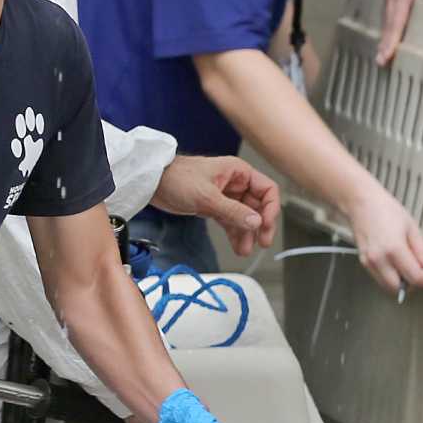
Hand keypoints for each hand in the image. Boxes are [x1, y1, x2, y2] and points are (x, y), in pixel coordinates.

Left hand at [150, 154, 280, 257]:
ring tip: (245, 249)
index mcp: (239, 172)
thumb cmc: (177, 178)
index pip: (267, 190)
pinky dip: (235, 234)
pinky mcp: (214, 206)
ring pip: (244, 217)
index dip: (271, 208)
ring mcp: (225, 196)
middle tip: (262, 242)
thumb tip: (256, 222)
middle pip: (258, 206)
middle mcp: (235, 183)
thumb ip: (233, 211)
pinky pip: (231, 221)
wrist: (151, 183)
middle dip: (260, 225)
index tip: (266, 225)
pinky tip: (237, 245)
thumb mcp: (207, 197)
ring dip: (246, 233)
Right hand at [344, 183, 422, 292]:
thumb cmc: (386, 210)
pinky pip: (380, 279)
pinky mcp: (364, 263)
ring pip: (388, 287)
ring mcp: (369, 262)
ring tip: (410, 268)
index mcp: (393, 249)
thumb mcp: (411, 228)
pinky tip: (398, 265)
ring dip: (401, 283)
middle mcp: (379, 259)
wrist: (362, 203)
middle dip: (413, 285)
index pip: (414, 277)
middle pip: (399, 288)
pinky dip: (391, 278)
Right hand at [377, 0, 422, 66]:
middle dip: (385, 43)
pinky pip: (388, 13)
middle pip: (389, 23)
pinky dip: (387, 27)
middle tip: (382, 62)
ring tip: (382, 57)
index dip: (392, 38)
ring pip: (387, 19)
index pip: (397, 20)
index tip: (388, 53)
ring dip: (384, 37)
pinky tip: (387, 40)